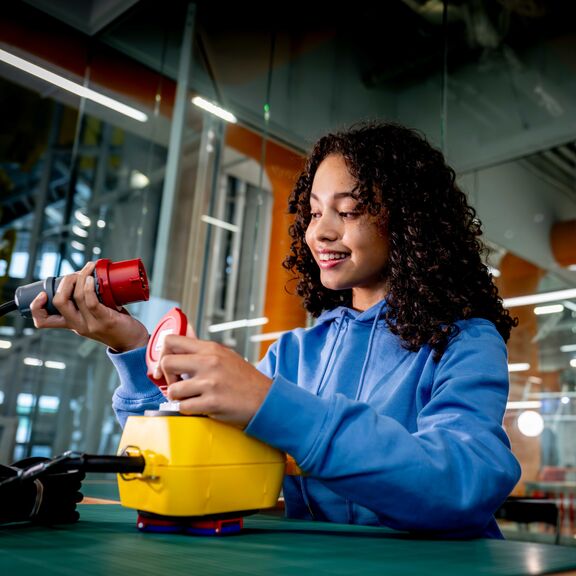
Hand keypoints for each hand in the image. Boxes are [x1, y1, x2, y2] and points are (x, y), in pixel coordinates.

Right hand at [0, 458, 84, 524]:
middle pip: (78, 489)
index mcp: (68, 478)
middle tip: (61, 494)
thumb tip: (69, 469)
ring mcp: (68, 503)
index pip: (81, 475)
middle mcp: (71, 490)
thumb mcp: (48, 473)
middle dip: (72, 492)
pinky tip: (63, 514)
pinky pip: (75, 516)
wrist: (24, 499)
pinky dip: (71, 515)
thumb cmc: (34, 485)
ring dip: (71, 502)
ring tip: (58, 503)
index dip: (76, 477)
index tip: (70, 479)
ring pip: (76, 502)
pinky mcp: (64, 516)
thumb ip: (60, 471)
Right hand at [30, 261, 148, 351]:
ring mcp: (90, 324)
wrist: (134, 343)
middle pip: (58, 302)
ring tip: (89, 268)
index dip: (36, 307)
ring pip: (75, 297)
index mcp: (72, 324)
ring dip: (80, 278)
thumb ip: (89, 304)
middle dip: (65, 282)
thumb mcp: (96, 317)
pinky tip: (92, 279)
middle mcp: (78, 325)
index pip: (43, 321)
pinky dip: (89, 287)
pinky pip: (91, 302)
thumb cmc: (117, 325)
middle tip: (76, 273)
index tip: (43, 293)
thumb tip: (88, 278)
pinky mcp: (105, 321)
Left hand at [156, 334, 272, 427]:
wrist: (266, 399)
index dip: (162, 354)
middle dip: (166, 377)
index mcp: (211, 348)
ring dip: (178, 397)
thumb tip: (181, 340)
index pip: (172, 340)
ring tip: (192, 397)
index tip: (165, 366)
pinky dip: (187, 410)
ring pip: (172, 390)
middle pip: (166, 362)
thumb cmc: (245, 380)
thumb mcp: (225, 356)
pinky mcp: (212, 403)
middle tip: (177, 384)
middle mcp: (209, 362)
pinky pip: (183, 407)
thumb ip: (202, 350)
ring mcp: (210, 383)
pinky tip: (199, 407)